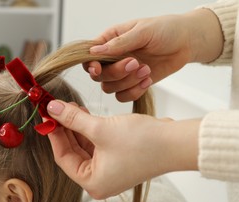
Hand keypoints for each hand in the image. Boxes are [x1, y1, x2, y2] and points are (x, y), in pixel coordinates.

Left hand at [46, 100, 199, 198]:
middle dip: (64, 128)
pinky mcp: (117, 160)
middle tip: (55, 107)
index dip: (53, 134)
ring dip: (75, 127)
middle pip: (72, 151)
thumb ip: (73, 119)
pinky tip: (82, 113)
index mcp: (93, 182)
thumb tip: (52, 108)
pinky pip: (96, 144)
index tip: (45, 115)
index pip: (63, 157)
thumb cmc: (142, 142)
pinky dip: (88, 130)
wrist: (177, 143)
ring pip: (83, 146)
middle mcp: (99, 180)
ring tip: (67, 106)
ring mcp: (109, 170)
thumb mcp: (101, 129)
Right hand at [85, 8, 222, 101]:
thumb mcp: (143, 31)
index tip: (98, 69)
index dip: (90, 65)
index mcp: (110, 41)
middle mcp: (113, 58)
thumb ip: (119, 43)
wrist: (187, 42)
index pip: (89, 56)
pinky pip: (123, 96)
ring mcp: (122, 73)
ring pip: (110, 88)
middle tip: (136, 63)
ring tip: (147, 70)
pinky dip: (134, 92)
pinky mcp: (133, 84)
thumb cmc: (166, 29)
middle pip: (99, 76)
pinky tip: (148, 80)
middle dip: (117, 73)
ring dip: (128, 82)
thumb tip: (94, 52)